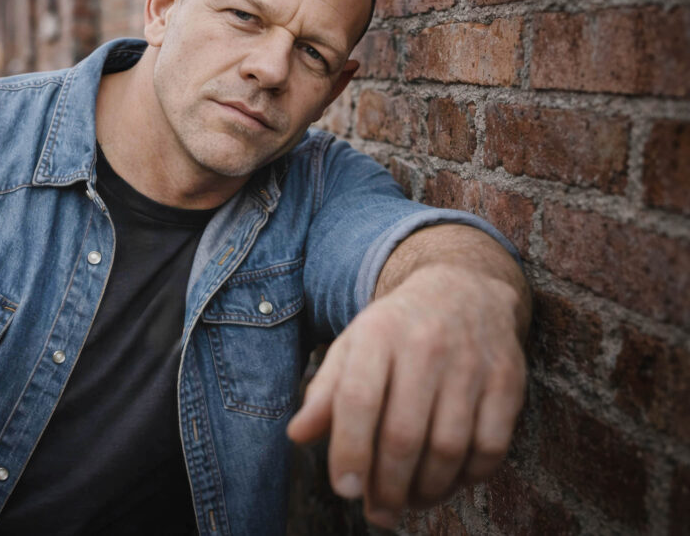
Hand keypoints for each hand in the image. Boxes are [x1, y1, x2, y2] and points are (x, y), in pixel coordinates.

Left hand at [287, 264, 526, 528]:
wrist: (464, 289)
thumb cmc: (396, 330)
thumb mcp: (352, 346)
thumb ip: (324, 392)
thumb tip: (297, 435)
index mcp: (377, 334)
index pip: (358, 399)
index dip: (349, 450)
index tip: (344, 490)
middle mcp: (425, 345)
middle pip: (403, 433)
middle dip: (387, 487)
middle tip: (378, 513)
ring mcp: (471, 363)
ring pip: (448, 448)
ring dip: (426, 490)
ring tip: (409, 503)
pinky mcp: (508, 381)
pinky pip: (490, 447)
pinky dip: (467, 478)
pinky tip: (447, 483)